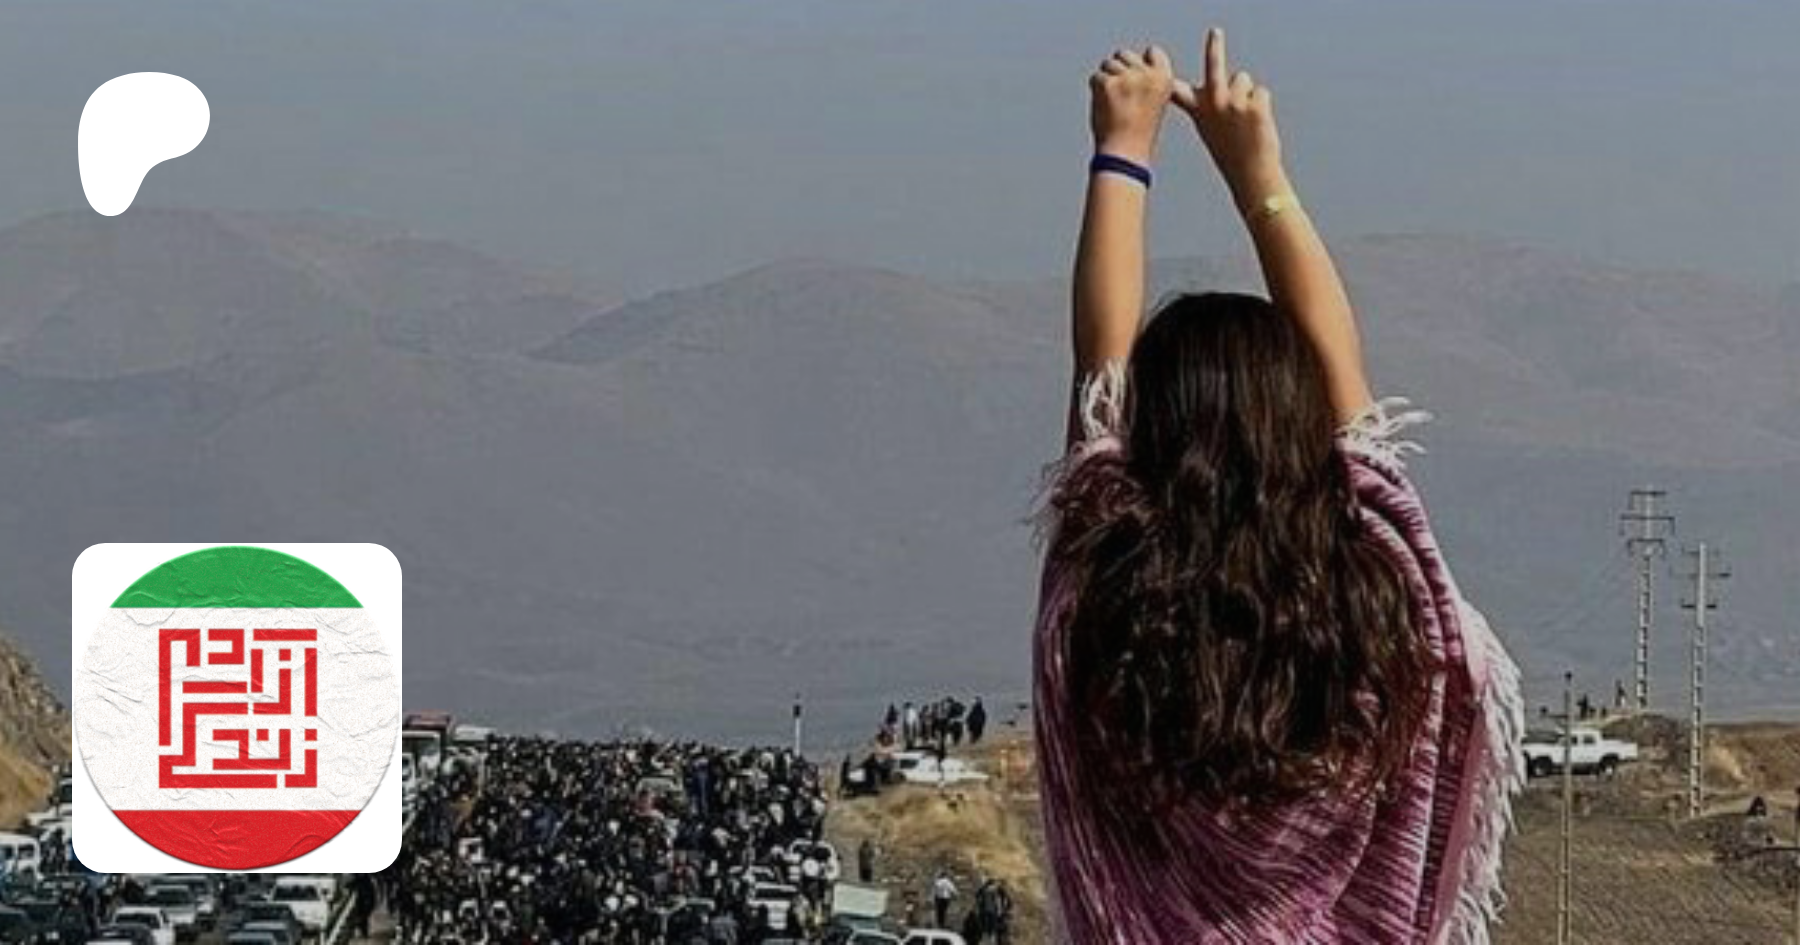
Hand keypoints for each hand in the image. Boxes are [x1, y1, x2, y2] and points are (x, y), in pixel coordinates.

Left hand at [1088, 45, 1175, 165]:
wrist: (1125, 153)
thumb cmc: (1138, 131)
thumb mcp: (1154, 101)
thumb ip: (1146, 79)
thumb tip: (1128, 59)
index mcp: (1164, 79)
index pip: (1153, 51)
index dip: (1141, 62)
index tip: (1138, 79)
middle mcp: (1147, 75)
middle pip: (1125, 54)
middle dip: (1119, 70)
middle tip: (1121, 98)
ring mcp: (1127, 78)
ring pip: (1108, 64)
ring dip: (1106, 80)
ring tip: (1114, 104)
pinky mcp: (1108, 84)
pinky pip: (1095, 77)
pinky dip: (1095, 90)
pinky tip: (1104, 107)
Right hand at [1172, 28, 1285, 206]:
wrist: (1251, 174)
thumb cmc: (1231, 155)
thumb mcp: (1211, 132)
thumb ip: (1210, 109)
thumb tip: (1216, 90)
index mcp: (1199, 111)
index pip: (1178, 89)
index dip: (1168, 77)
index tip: (1156, 63)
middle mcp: (1213, 103)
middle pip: (1214, 65)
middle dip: (1213, 46)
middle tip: (1214, 33)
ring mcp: (1234, 102)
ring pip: (1243, 81)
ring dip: (1246, 95)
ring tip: (1245, 121)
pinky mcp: (1254, 104)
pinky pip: (1260, 93)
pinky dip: (1262, 106)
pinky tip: (1257, 125)